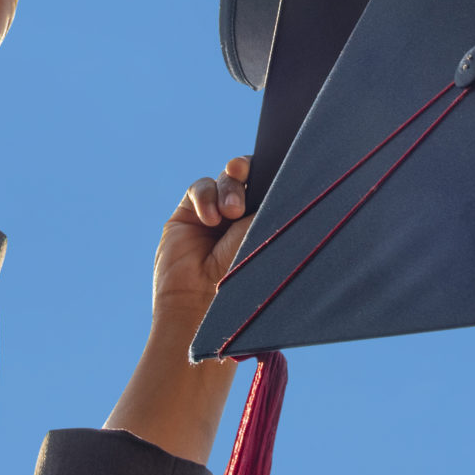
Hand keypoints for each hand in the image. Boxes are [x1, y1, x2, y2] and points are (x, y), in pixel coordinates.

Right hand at [102, 156, 253, 465]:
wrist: (204, 311)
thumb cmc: (245, 284)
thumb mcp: (266, 239)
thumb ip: (271, 205)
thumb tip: (287, 175)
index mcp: (270, 223)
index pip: (275, 184)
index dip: (277, 168)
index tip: (281, 162)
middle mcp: (243, 218)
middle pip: (249, 175)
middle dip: (249, 169)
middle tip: (248, 173)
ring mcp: (215, 215)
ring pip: (225, 178)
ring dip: (229, 187)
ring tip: (230, 213)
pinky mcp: (188, 216)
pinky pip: (198, 188)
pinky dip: (205, 196)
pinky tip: (210, 218)